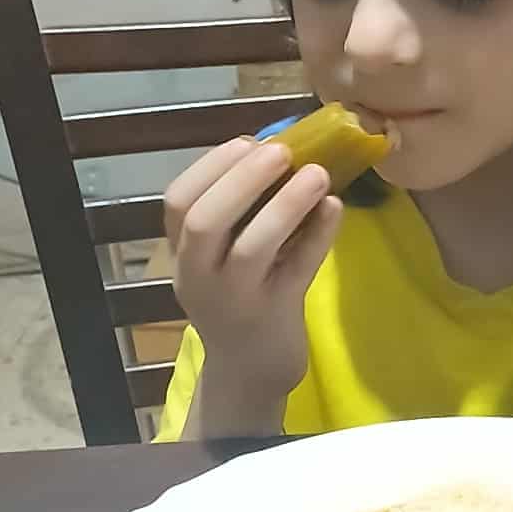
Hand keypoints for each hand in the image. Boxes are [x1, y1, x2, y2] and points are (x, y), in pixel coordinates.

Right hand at [162, 136, 341, 429]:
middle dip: (243, 179)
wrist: (251, 370)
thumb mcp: (221, 260)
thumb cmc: (240, 299)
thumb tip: (279, 150)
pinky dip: (318, 235)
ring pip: (251, 247)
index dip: (210, 167)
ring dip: (285, 204)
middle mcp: (199, 277)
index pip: (177, 203)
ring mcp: (236, 300)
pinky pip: (298, 269)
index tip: (246, 141)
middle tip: (282, 150)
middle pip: (204, 221)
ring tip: (317, 173)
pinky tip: (335, 207)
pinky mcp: (275, 315)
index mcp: (182, 255)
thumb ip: (238, 215)